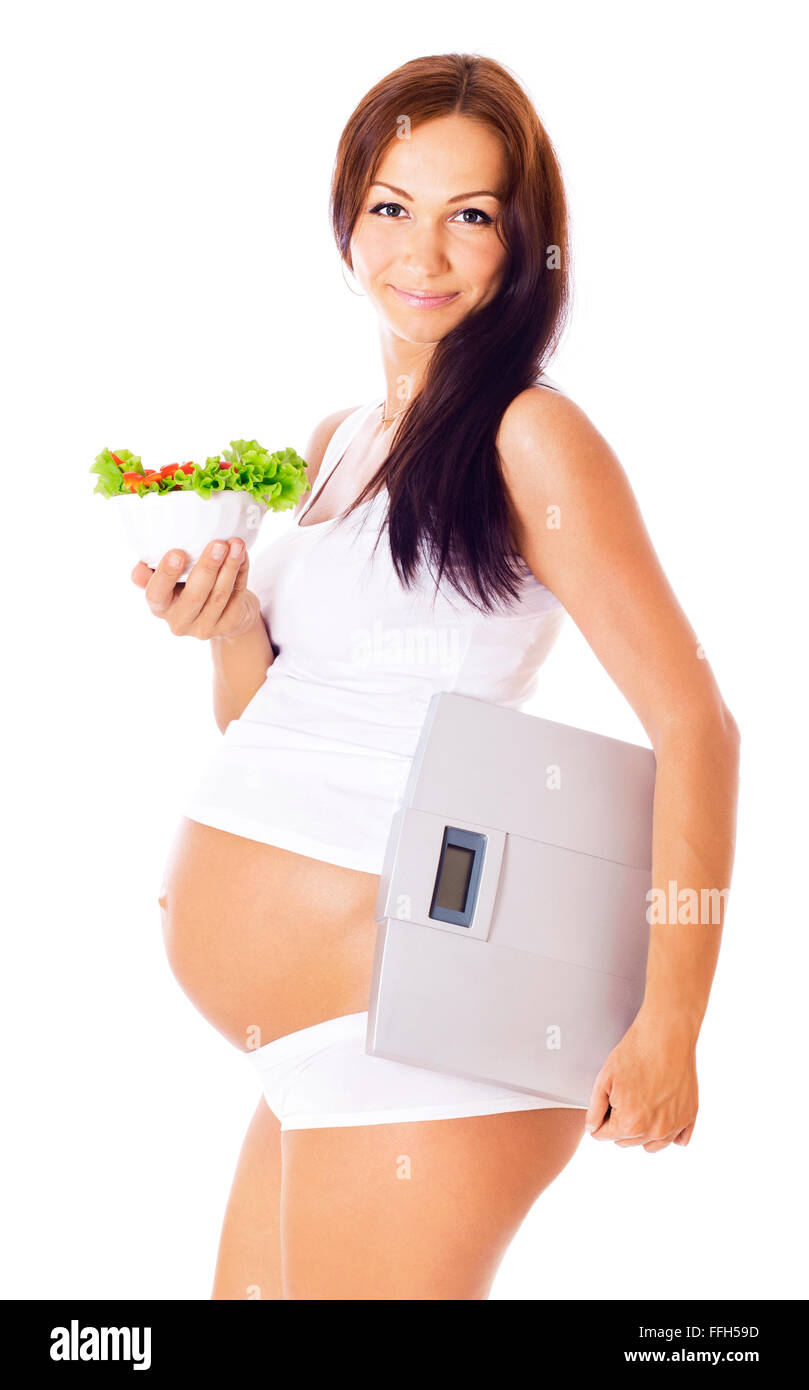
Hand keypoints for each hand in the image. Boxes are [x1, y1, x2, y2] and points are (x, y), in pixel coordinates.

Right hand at [131, 537, 260, 640]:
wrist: (221, 611)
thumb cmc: (188, 586)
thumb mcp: (169, 580)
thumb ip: (153, 572)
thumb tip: (139, 570)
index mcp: (160, 606)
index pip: (156, 594)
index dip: (166, 575)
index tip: (177, 553)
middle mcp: (179, 622)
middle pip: (194, 596)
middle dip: (207, 568)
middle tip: (218, 544)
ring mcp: (205, 627)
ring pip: (219, 595)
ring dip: (229, 567)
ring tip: (235, 544)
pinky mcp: (228, 625)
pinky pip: (237, 596)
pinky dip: (241, 572)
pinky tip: (242, 555)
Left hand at [584, 1009, 698, 1151]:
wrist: (666, 1035)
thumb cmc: (635, 1053)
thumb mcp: (604, 1078)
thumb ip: (595, 1109)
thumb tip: (593, 1129)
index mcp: (630, 1123)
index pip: (603, 1136)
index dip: (600, 1119)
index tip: (606, 1103)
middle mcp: (654, 1131)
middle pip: (626, 1142)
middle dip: (619, 1125)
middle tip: (623, 1098)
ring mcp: (675, 1125)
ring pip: (651, 1144)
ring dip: (642, 1132)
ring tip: (641, 1105)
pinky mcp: (690, 1117)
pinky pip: (677, 1139)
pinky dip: (668, 1132)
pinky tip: (661, 1114)